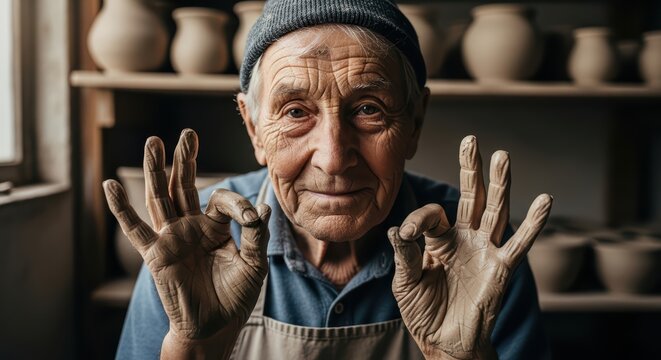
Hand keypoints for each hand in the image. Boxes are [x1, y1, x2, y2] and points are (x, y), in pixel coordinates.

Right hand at [103, 129, 269, 353]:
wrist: (215, 327)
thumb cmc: (235, 297)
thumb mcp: (253, 262)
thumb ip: (256, 234)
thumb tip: (263, 206)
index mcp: (214, 227)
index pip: (220, 199)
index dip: (237, 203)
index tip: (251, 218)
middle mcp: (190, 227)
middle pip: (184, 185)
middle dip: (185, 159)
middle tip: (188, 133)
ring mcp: (170, 238)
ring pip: (161, 197)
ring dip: (155, 170)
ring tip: (153, 141)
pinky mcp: (155, 254)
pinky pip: (135, 229)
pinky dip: (121, 208)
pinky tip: (111, 185)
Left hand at [388, 135, 551, 359]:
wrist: (444, 344)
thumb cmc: (425, 313)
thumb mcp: (405, 282)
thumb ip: (404, 254)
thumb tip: (396, 227)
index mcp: (439, 240)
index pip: (432, 214)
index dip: (418, 219)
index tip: (406, 235)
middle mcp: (465, 239)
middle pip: (470, 197)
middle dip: (471, 170)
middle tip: (471, 140)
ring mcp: (485, 251)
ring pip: (495, 211)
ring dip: (499, 184)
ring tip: (502, 156)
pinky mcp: (501, 268)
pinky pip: (520, 243)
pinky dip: (535, 222)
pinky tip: (546, 199)